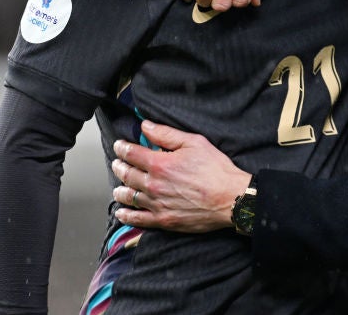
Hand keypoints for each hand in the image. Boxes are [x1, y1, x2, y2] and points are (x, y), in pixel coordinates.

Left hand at [111, 121, 251, 232]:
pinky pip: (138, 219)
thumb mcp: (194, 143)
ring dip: (120, 189)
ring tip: (118, 186)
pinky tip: (121, 212)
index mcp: (160, 164)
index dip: (122, 148)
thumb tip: (146, 126)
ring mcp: (157, 204)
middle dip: (119, 166)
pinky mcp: (163, 220)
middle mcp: (154, 185)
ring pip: (129, 196)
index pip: (132, 154)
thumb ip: (167, 134)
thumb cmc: (216, 169)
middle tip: (117, 163)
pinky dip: (126, 215)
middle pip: (127, 174)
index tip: (119, 145)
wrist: (230, 198)